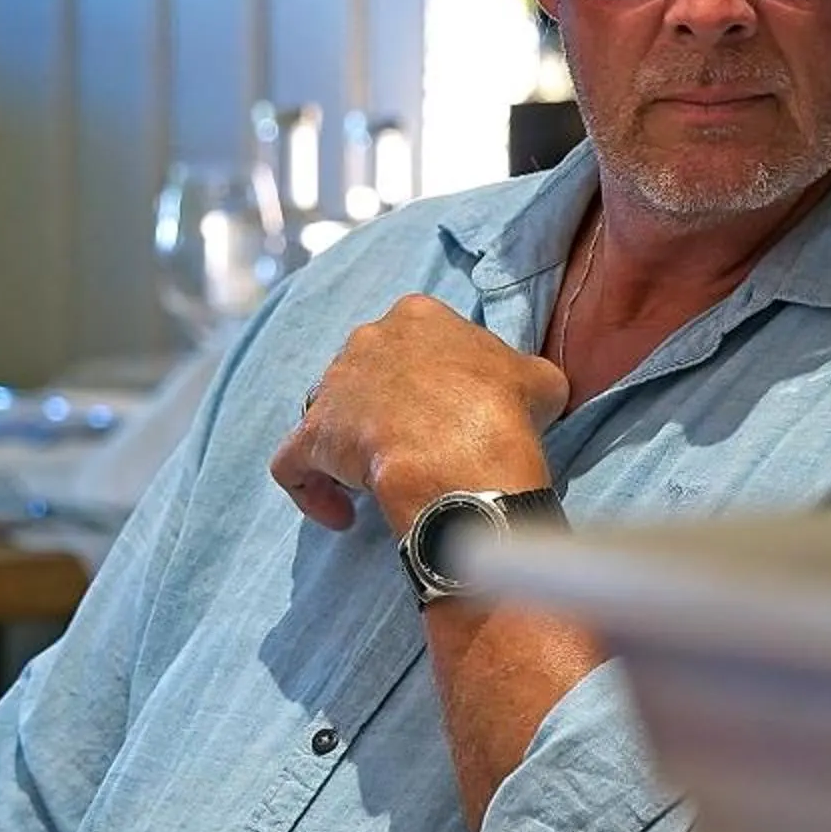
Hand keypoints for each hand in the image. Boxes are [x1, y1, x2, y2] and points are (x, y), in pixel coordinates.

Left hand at [268, 293, 567, 535]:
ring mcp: (333, 387)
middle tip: (413, 449)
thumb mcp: (537, 378)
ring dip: (346, 447)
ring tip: (375, 483)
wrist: (465, 454)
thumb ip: (519, 374)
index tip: (447, 413)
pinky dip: (309, 488)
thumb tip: (520, 386)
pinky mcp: (313, 435)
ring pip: (326, 413)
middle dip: (382, 410)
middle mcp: (365, 340)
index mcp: (417, 317)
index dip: (428, 379)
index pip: (414, 342)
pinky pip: (292, 463)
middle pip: (365, 374)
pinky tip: (340, 514)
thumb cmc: (506, 412)